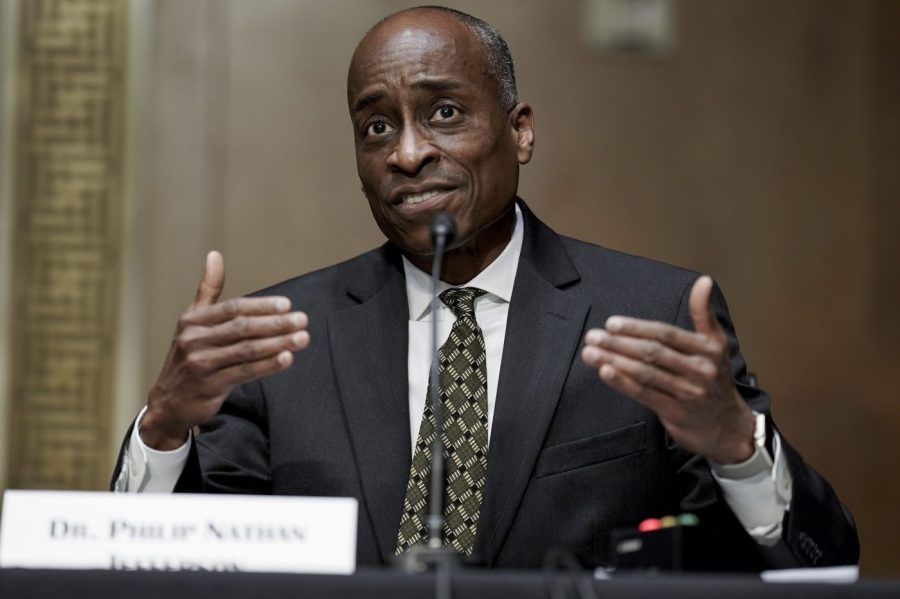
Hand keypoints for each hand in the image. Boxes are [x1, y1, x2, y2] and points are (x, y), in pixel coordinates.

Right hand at [141, 251, 309, 449]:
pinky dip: (267, 365)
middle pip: (242, 328)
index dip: (261, 306)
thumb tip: (214, 254)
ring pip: (246, 350)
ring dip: (278, 343)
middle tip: (303, 320)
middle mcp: (194, 339)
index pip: (233, 308)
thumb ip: (207, 290)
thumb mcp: (192, 321)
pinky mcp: (209, 386)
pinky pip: (244, 372)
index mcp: (193, 321)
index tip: (287, 305)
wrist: (168, 402)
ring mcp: (201, 363)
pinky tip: (287, 359)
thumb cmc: (188, 357)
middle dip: (276, 323)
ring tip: (302, 338)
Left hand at [580, 276, 753, 463]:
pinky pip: (644, 394)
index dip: (637, 328)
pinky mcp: (675, 412)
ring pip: (644, 373)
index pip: (666, 334)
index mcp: (708, 349)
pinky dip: (622, 383)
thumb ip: (703, 313)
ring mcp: (687, 393)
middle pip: (652, 353)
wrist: (727, 425)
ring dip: (614, 361)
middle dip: (618, 343)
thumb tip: (703, 280)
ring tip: (590, 352)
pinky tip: (605, 372)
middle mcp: (699, 370)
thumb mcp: (715, 344)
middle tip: (593, 336)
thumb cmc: (714, 378)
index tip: (612, 323)